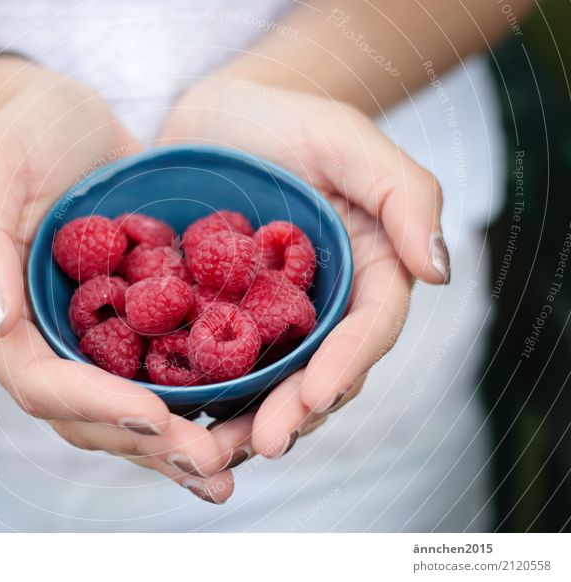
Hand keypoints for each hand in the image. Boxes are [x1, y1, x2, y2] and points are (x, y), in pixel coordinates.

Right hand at [0, 65, 233, 502]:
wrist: (61, 118)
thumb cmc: (19, 134)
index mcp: (0, 319)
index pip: (40, 383)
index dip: (95, 406)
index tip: (155, 417)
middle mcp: (43, 343)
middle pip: (89, 416)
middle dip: (149, 445)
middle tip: (212, 466)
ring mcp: (87, 340)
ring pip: (127, 412)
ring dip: (175, 447)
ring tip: (229, 469)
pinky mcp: (128, 327)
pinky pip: (158, 377)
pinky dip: (195, 408)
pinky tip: (237, 425)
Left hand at [160, 76, 448, 459]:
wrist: (215, 117)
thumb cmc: (286, 119)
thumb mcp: (346, 140)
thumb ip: (403, 195)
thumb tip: (438, 271)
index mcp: (364, 271)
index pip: (367, 329)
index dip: (345, 366)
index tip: (315, 398)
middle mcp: (319, 306)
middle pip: (317, 372)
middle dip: (292, 413)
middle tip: (263, 444)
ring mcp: (266, 318)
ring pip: (266, 383)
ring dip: (244, 424)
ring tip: (211, 454)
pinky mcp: (217, 317)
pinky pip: (212, 364)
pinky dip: (200, 397)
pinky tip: (175, 420)